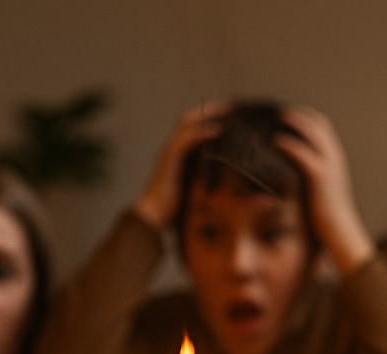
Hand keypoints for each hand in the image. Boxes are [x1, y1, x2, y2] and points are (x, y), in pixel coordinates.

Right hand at [132, 101, 230, 230]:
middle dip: (212, 110)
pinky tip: (217, 131)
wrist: (154, 214)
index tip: (231, 113)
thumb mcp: (193, 185)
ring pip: (188, 124)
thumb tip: (226, 175)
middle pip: (191, 118)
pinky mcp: (170, 159)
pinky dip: (202, 133)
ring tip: (228, 111)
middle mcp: (172, 146)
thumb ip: (204, 175)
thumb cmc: (174, 205)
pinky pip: (186, 140)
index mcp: (177, 152)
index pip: (193, 126)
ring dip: (209, 115)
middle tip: (233, 105)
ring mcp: (169, 151)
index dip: (210, 117)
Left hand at [273, 106, 374, 274]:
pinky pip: (303, 152)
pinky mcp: (320, 177)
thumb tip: (290, 168)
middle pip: (317, 121)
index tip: (284, 114)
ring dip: (292, 121)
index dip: (303, 116)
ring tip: (273, 118)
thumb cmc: (326, 216)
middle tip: (274, 111)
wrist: (340, 233)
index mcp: (334, 158)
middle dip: (296, 112)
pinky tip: (274, 141)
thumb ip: (309, 175)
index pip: (321, 125)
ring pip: (312, 130)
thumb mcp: (319, 190)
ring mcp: (329, 165)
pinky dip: (288, 143)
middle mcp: (334, 157)